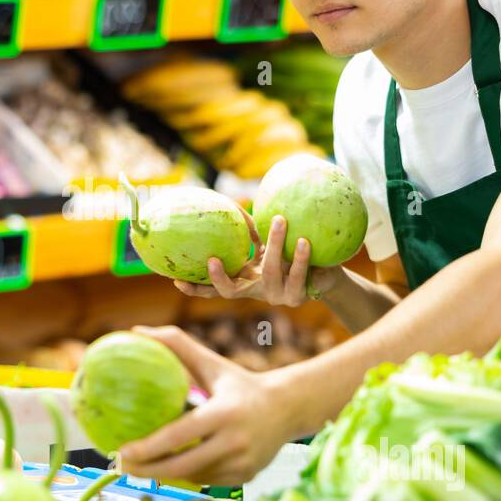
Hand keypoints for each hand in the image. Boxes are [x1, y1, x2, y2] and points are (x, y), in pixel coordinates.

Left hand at [118, 324, 292, 485]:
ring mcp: (242, 463)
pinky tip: (176, 464)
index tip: (123, 450)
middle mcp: (235, 442)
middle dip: (147, 471)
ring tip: (143, 464)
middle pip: (181, 467)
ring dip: (166, 473)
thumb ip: (176, 344)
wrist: (288, 407)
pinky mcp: (247, 476)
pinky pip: (207, 481)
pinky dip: (189, 475)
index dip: (148, 448)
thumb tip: (137, 330)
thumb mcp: (211, 362)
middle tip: (123, 466)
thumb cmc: (240, 383)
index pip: (179, 436)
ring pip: (192, 476)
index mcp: (223, 413)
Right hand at [174, 213, 339, 306]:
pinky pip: (298, 276)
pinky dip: (301, 257)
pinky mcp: (298, 297)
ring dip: (276, 246)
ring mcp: (275, 297)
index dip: (195, 289)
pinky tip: (305, 241)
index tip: (176, 279)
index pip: (213, 290)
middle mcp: (256, 293)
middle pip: (231, 291)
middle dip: (219, 277)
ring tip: (280, 222)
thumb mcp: (265, 245)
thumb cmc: (289, 256)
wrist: (323, 277)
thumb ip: (249, 230)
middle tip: (210, 260)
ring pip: (271, 273)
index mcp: (244, 282)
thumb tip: (228, 203)